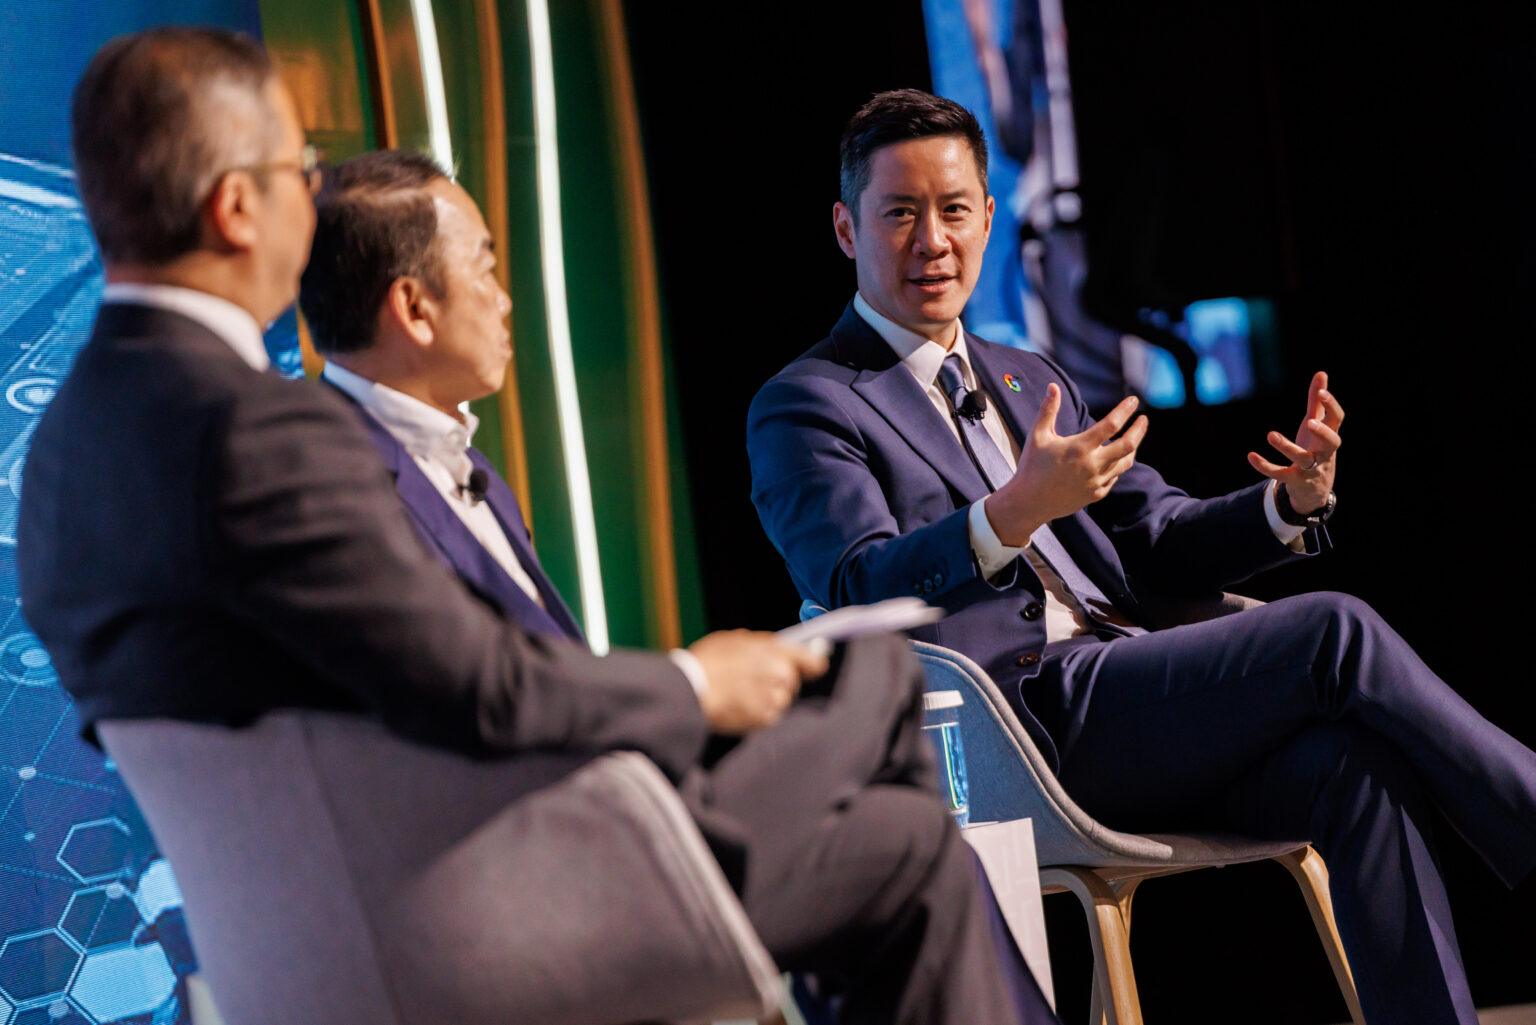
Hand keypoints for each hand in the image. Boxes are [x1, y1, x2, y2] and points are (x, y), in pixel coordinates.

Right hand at [687, 629, 828, 734]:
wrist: (691, 688)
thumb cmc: (708, 661)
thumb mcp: (733, 640)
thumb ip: (759, 644)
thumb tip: (771, 648)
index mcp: (775, 650)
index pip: (812, 661)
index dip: (812, 665)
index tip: (812, 669)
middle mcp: (780, 673)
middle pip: (792, 682)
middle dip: (778, 683)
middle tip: (753, 682)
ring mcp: (774, 698)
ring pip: (781, 701)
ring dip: (768, 700)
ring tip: (743, 695)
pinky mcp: (764, 719)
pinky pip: (770, 717)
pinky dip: (758, 715)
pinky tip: (740, 707)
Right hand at [983, 385, 1148, 546]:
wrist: (1029, 503)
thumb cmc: (1031, 466)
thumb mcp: (1037, 436)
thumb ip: (1048, 410)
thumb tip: (1053, 386)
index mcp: (1079, 448)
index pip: (1111, 425)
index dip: (1125, 411)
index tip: (1133, 400)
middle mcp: (1092, 465)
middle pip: (1128, 445)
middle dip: (1139, 430)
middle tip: (1143, 419)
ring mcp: (1096, 482)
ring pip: (1125, 463)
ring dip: (1133, 448)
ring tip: (1133, 437)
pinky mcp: (1096, 494)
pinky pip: (1114, 477)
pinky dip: (1118, 465)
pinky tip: (1115, 458)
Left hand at [1247, 371, 1342, 512]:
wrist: (1315, 490)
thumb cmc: (1316, 450)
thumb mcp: (1316, 426)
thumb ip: (1318, 402)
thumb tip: (1322, 373)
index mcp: (1330, 437)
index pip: (1338, 420)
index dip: (1332, 406)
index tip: (1322, 392)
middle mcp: (1324, 453)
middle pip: (1331, 442)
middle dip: (1322, 432)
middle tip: (1310, 421)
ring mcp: (1310, 468)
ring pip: (1302, 459)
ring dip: (1287, 447)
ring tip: (1270, 434)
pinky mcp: (1294, 480)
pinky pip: (1280, 473)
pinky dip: (1265, 466)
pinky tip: (1251, 456)